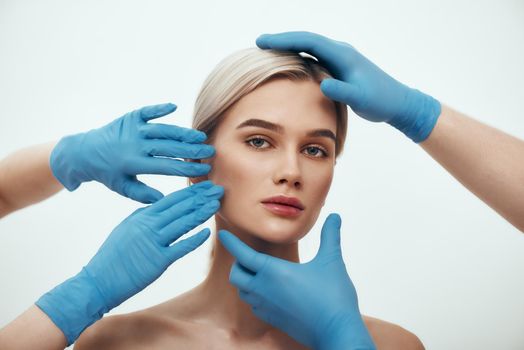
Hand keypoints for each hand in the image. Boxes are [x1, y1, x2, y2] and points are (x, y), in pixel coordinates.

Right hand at [35, 180, 222, 344]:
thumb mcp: (127, 228)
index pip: (171, 199)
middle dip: (201, 198)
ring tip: (216, 204)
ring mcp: (154, 243)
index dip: (191, 192)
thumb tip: (160, 205)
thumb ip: (144, 216)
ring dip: (201, 213)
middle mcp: (148, 226)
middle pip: (180, 208)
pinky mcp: (158, 261)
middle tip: (218, 189)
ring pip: (183, 223)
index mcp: (141, 217)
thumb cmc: (113, 255)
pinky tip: (206, 232)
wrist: (99, 280)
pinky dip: (194, 239)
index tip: (205, 185)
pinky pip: (180, 247)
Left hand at [50, 103, 213, 202]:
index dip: (188, 168)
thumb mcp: (122, 187)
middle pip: (169, 147)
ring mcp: (133, 129)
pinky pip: (147, 111)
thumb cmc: (108, 173)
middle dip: (192, 150)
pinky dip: (160, 108)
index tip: (204, 169)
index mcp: (133, 164)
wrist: (85, 152)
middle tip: (210, 152)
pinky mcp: (130, 118)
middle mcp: (134, 145)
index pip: (167, 166)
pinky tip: (174, 106)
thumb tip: (164, 198)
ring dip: (182, 132)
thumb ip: (142, 194)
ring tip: (200, 137)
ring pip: (163, 130)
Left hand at [219, 214, 374, 349]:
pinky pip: (254, 306)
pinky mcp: (273, 320)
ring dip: (245, 280)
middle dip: (238, 263)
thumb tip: (335, 216)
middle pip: (236, 275)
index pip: (243, 254)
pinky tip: (267, 292)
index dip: (231, 243)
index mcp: (272, 271)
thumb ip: (330, 236)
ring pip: (243, 291)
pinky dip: (254, 296)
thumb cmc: (333, 295)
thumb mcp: (331, 261)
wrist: (336, 332)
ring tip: (256, 272)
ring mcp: (266, 307)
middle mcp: (264, 289)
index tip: (223, 235)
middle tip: (247, 255)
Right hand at [256, 31, 440, 141]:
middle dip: (282, 40)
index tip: (264, 42)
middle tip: (259, 43)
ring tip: (268, 51)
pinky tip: (288, 64)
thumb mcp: (361, 99)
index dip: (284, 40)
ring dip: (289, 47)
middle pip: (305, 40)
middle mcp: (339, 52)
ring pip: (309, 47)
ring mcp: (339, 58)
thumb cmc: (380, 100)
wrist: (397, 102)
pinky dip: (298, 57)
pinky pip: (314, 57)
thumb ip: (342, 91)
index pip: (308, 41)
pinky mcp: (339, 67)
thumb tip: (322, 83)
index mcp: (342, 55)